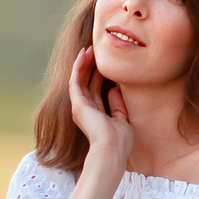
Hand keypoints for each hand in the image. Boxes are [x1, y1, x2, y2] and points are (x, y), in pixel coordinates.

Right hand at [68, 46, 133, 166]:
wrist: (112, 149)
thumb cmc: (120, 141)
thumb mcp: (123, 119)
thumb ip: (118, 105)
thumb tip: (115, 89)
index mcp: (95, 114)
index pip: (95, 89)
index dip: (99, 74)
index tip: (105, 62)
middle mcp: (84, 109)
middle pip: (86, 82)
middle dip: (90, 65)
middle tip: (96, 50)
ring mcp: (79, 106)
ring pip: (79, 79)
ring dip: (83, 63)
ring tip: (89, 49)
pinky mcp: (77, 103)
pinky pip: (75, 80)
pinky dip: (78, 67)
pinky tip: (83, 55)